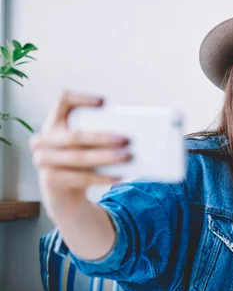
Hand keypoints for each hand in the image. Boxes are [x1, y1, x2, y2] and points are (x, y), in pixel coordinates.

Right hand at [30, 92, 130, 214]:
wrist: (62, 191)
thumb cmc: (79, 161)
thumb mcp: (84, 145)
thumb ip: (97, 136)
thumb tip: (130, 136)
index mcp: (53, 123)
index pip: (63, 101)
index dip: (81, 99)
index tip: (103, 102)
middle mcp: (43, 140)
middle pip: (75, 136)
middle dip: (102, 138)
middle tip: (126, 140)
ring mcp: (43, 160)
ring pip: (79, 157)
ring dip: (105, 157)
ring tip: (127, 157)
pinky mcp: (50, 180)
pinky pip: (81, 178)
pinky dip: (103, 178)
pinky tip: (119, 177)